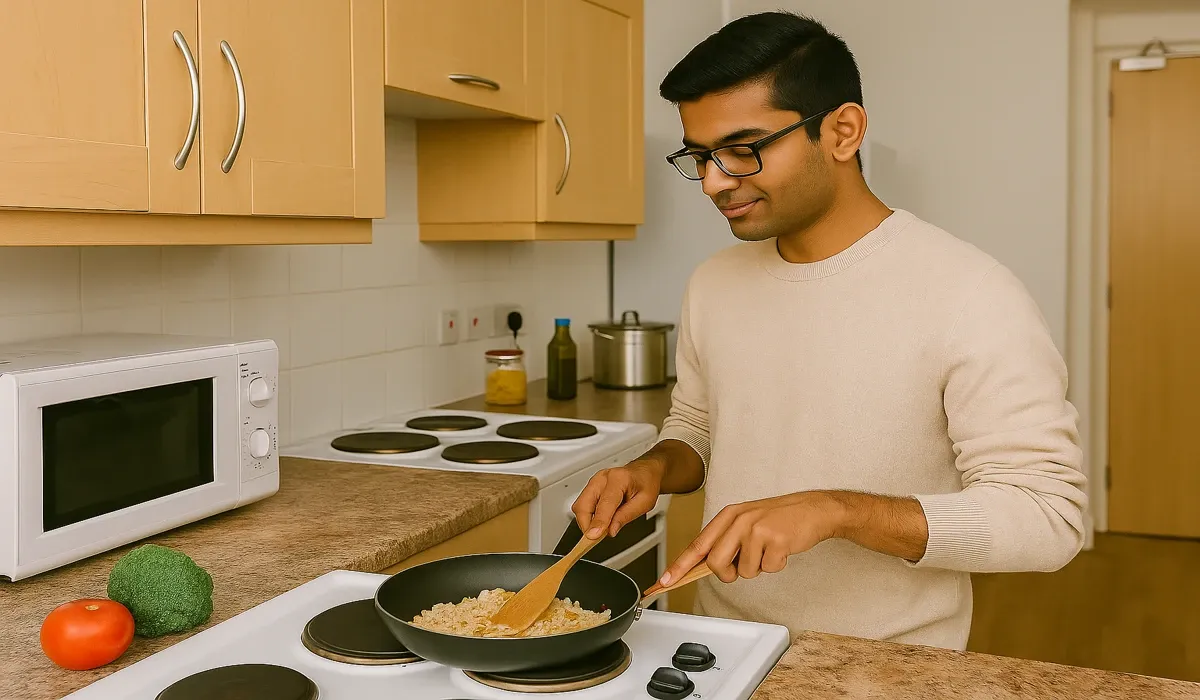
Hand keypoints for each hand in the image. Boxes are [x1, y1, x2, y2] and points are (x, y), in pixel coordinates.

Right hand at [572, 459, 664, 539]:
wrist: (644, 473)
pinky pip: (582, 505)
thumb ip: (626, 516)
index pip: (605, 503)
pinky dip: (588, 517)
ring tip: (603, 528)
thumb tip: (611, 530)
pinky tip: (601, 521)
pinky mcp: (590, 488)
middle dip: (586, 525)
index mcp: (619, 478)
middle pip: (583, 504)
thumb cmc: (646, 484)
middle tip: (597, 538)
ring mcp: (594, 482)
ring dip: (587, 522)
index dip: (598, 521)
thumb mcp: (645, 502)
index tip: (594, 536)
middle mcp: (602, 478)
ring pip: (579, 506)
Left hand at [658, 492, 844, 586]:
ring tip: (769, 549)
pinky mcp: (775, 540)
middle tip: (744, 565)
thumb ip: (726, 541)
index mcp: (729, 516)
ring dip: (758, 568)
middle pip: (717, 564)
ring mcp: (756, 529)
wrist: (813, 510)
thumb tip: (706, 565)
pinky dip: (776, 565)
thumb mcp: (747, 521)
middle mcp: (739, 520)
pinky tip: (782, 549)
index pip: (697, 545)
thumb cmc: (779, 518)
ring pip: (744, 571)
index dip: (679, 566)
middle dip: (729, 573)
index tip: (664, 582)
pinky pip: (767, 569)